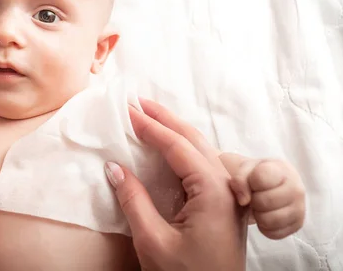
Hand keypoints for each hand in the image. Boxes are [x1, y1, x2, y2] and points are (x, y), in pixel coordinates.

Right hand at [105, 99, 247, 270]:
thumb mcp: (153, 241)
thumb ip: (134, 200)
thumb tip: (114, 167)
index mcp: (213, 192)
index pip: (178, 147)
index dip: (151, 127)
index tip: (128, 111)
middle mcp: (226, 187)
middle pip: (194, 139)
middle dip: (165, 118)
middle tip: (138, 101)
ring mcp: (228, 195)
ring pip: (201, 149)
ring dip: (174, 130)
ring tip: (150, 115)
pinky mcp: (223, 204)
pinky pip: (202, 164)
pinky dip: (182, 148)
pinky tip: (167, 146)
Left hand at [220, 154, 305, 238]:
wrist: (270, 185)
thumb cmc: (256, 175)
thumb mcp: (244, 170)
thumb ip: (239, 179)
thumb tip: (244, 201)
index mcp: (282, 169)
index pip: (262, 178)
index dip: (250, 182)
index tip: (252, 182)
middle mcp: (296, 188)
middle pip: (264, 202)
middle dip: (253, 200)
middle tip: (254, 196)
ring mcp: (300, 207)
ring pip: (269, 220)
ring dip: (258, 215)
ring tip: (259, 206)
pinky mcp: (298, 224)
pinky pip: (274, 233)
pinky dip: (265, 227)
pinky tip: (265, 215)